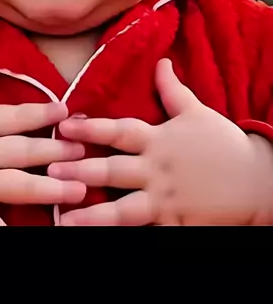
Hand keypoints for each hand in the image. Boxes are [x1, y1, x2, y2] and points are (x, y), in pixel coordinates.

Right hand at [0, 48, 85, 225]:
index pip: (16, 115)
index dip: (44, 112)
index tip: (67, 110)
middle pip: (28, 150)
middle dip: (60, 150)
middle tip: (87, 151)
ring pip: (23, 186)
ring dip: (54, 187)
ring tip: (80, 189)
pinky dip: (14, 228)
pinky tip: (38, 230)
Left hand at [49, 59, 272, 225]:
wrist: (257, 180)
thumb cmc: (223, 143)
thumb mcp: (197, 112)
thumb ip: (172, 90)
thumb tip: (160, 62)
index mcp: (159, 140)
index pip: (120, 131)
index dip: (91, 128)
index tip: (64, 126)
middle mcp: (158, 170)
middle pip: (114, 170)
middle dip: (81, 171)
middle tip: (51, 172)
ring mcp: (167, 201)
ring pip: (125, 210)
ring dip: (93, 215)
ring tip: (65, 219)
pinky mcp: (177, 225)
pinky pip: (147, 234)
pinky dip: (128, 238)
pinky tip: (101, 241)